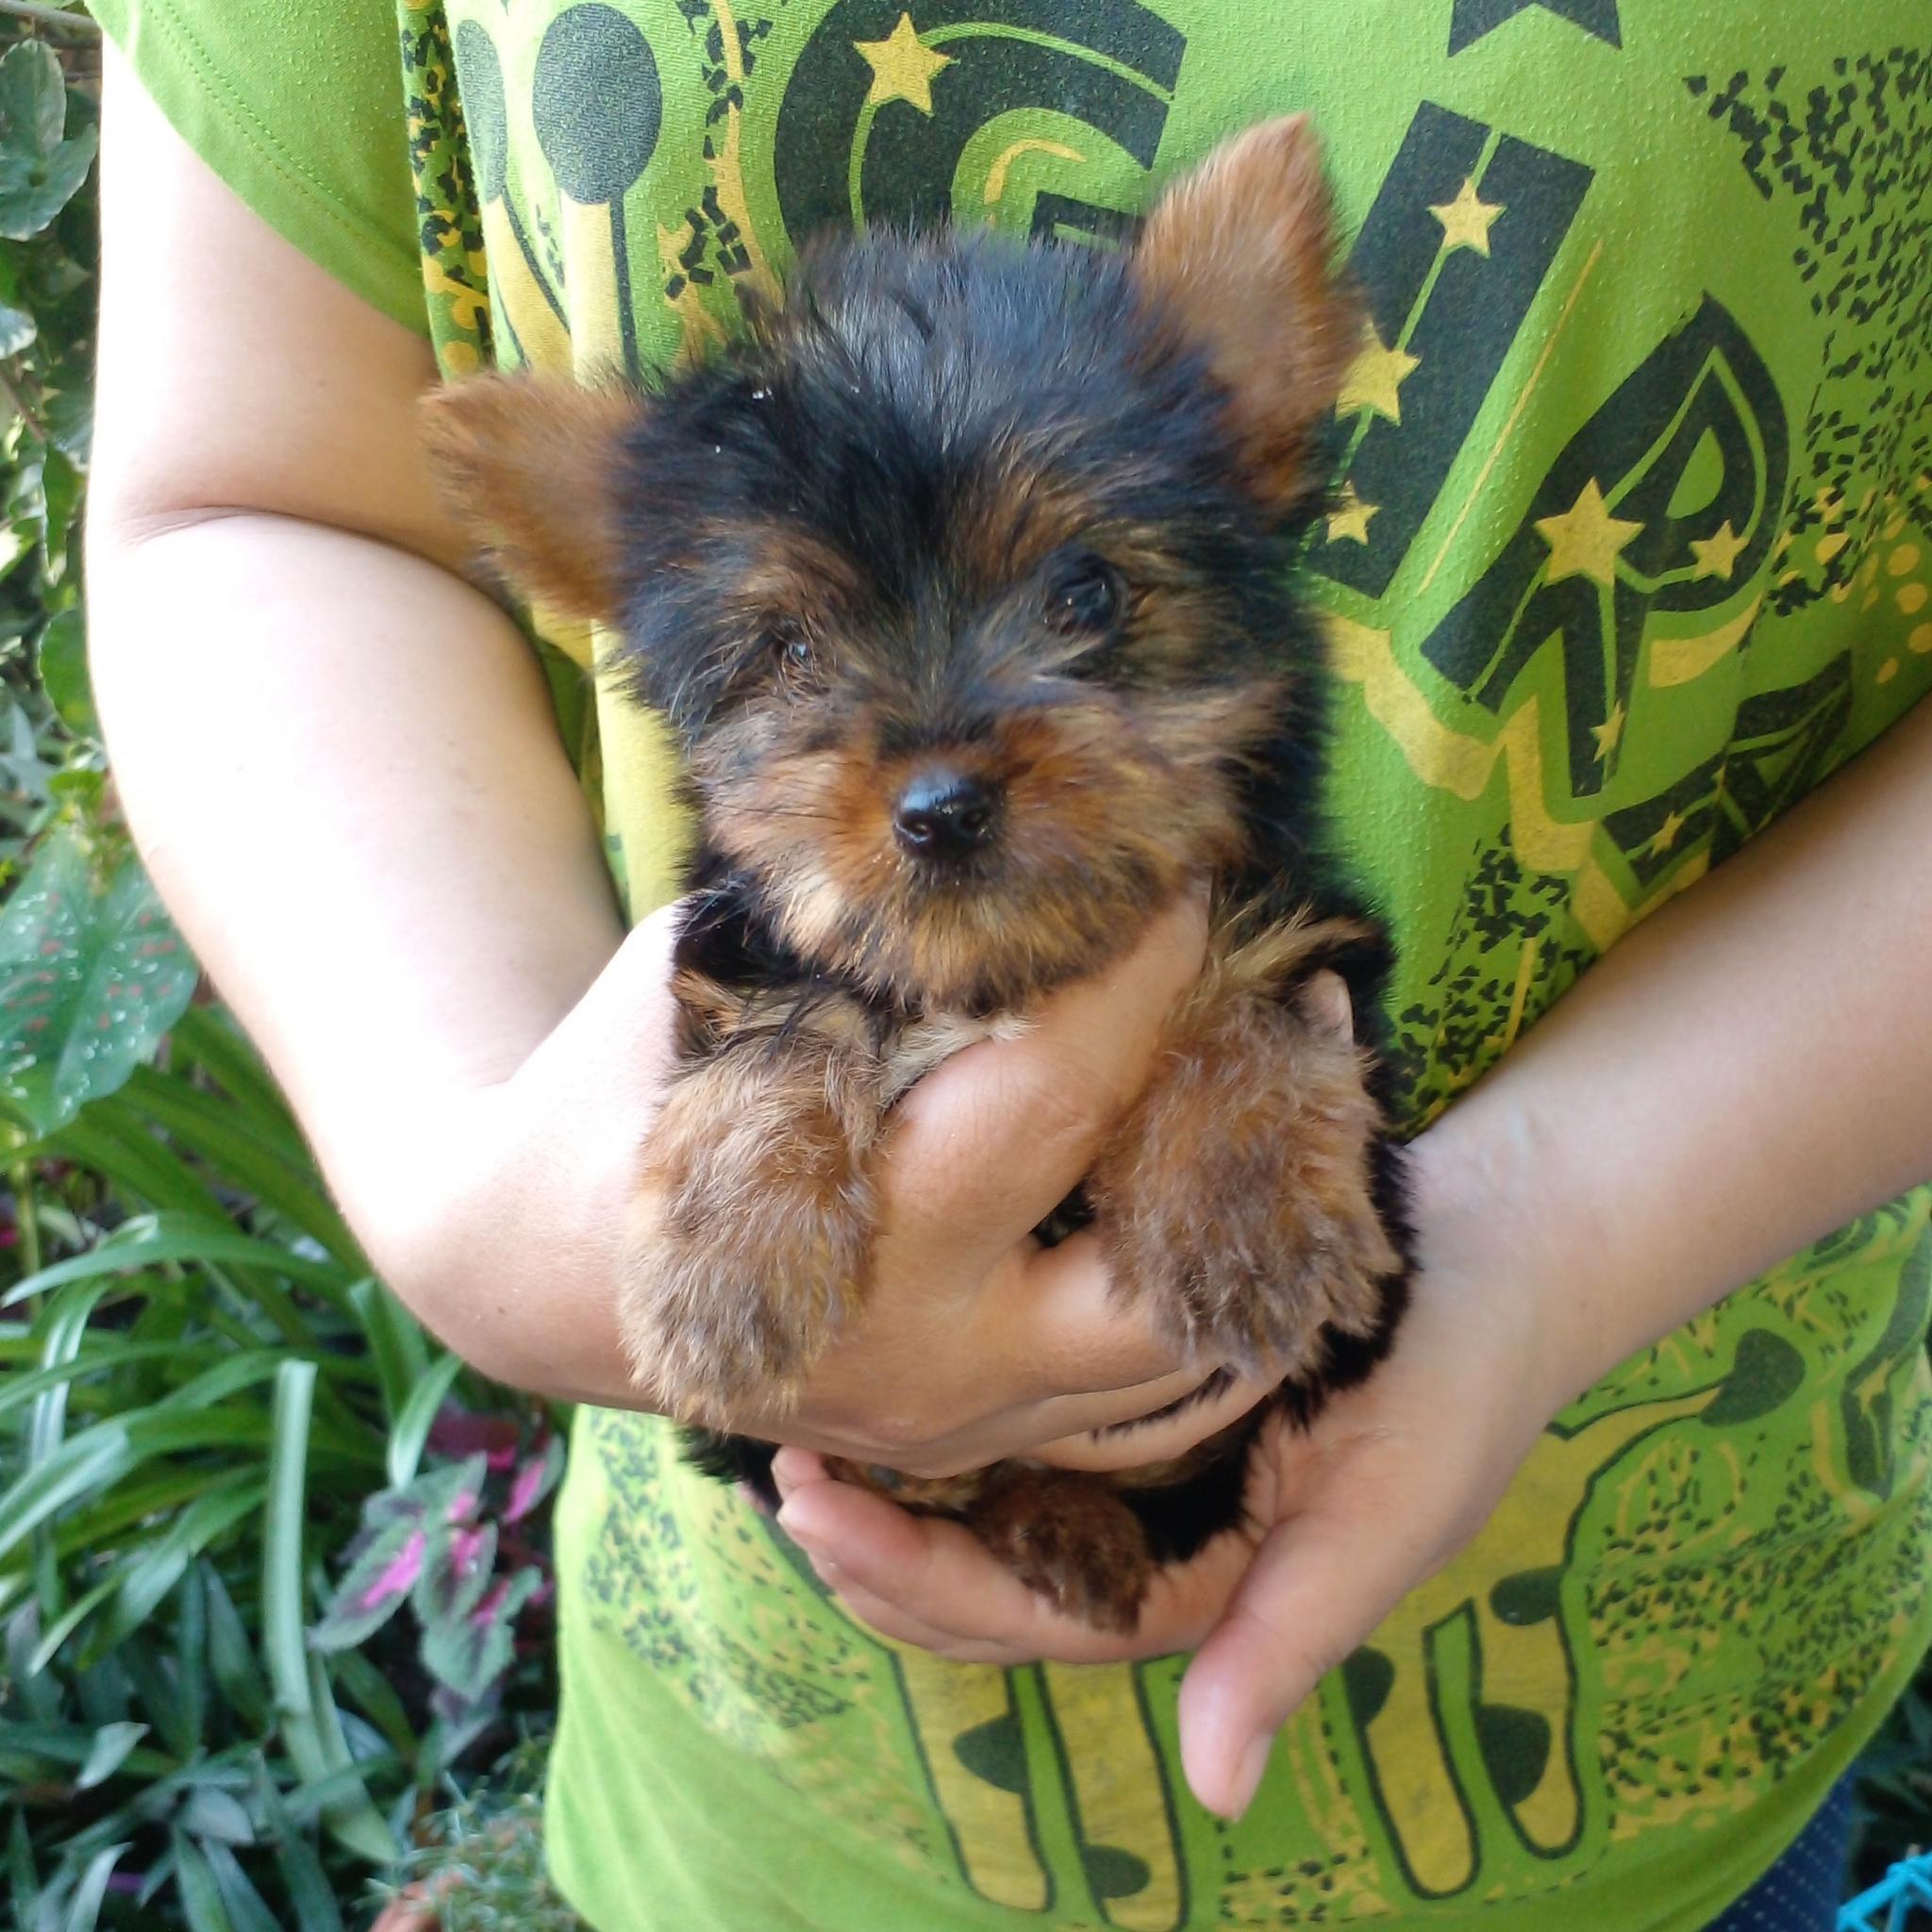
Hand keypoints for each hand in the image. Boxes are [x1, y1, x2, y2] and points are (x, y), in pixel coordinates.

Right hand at [369, 892, 1257, 1475]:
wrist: (533, 1270)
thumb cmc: (613, 1094)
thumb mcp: (705, 981)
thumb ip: (845, 929)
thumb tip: (997, 832)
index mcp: (849, 1236)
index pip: (1051, 1098)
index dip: (1140, 978)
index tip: (1191, 882)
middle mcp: (922, 1359)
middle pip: (1161, 1271)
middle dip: (1241, 1130)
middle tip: (1294, 1015)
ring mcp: (953, 1425)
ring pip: (1181, 1367)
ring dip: (1252, 1232)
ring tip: (1287, 1097)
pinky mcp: (970, 1448)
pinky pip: (1138, 1408)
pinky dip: (1202, 1305)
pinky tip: (1226, 1193)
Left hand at [768, 1117, 1572, 1816]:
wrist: (1504, 1240)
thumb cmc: (1455, 1374)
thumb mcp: (1387, 1511)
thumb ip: (1293, 1640)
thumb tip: (1213, 1794)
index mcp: (1203, 1592)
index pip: (1028, 1617)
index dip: (915, 1578)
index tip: (812, 1508)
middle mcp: (1157, 1541)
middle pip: (988, 1583)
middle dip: (879, 1549)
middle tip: (781, 1473)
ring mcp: (1147, 1470)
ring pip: (993, 1510)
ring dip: (899, 1492)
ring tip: (799, 1439)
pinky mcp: (1142, 1395)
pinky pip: (1024, 1427)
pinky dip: (951, 1420)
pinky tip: (891, 1381)